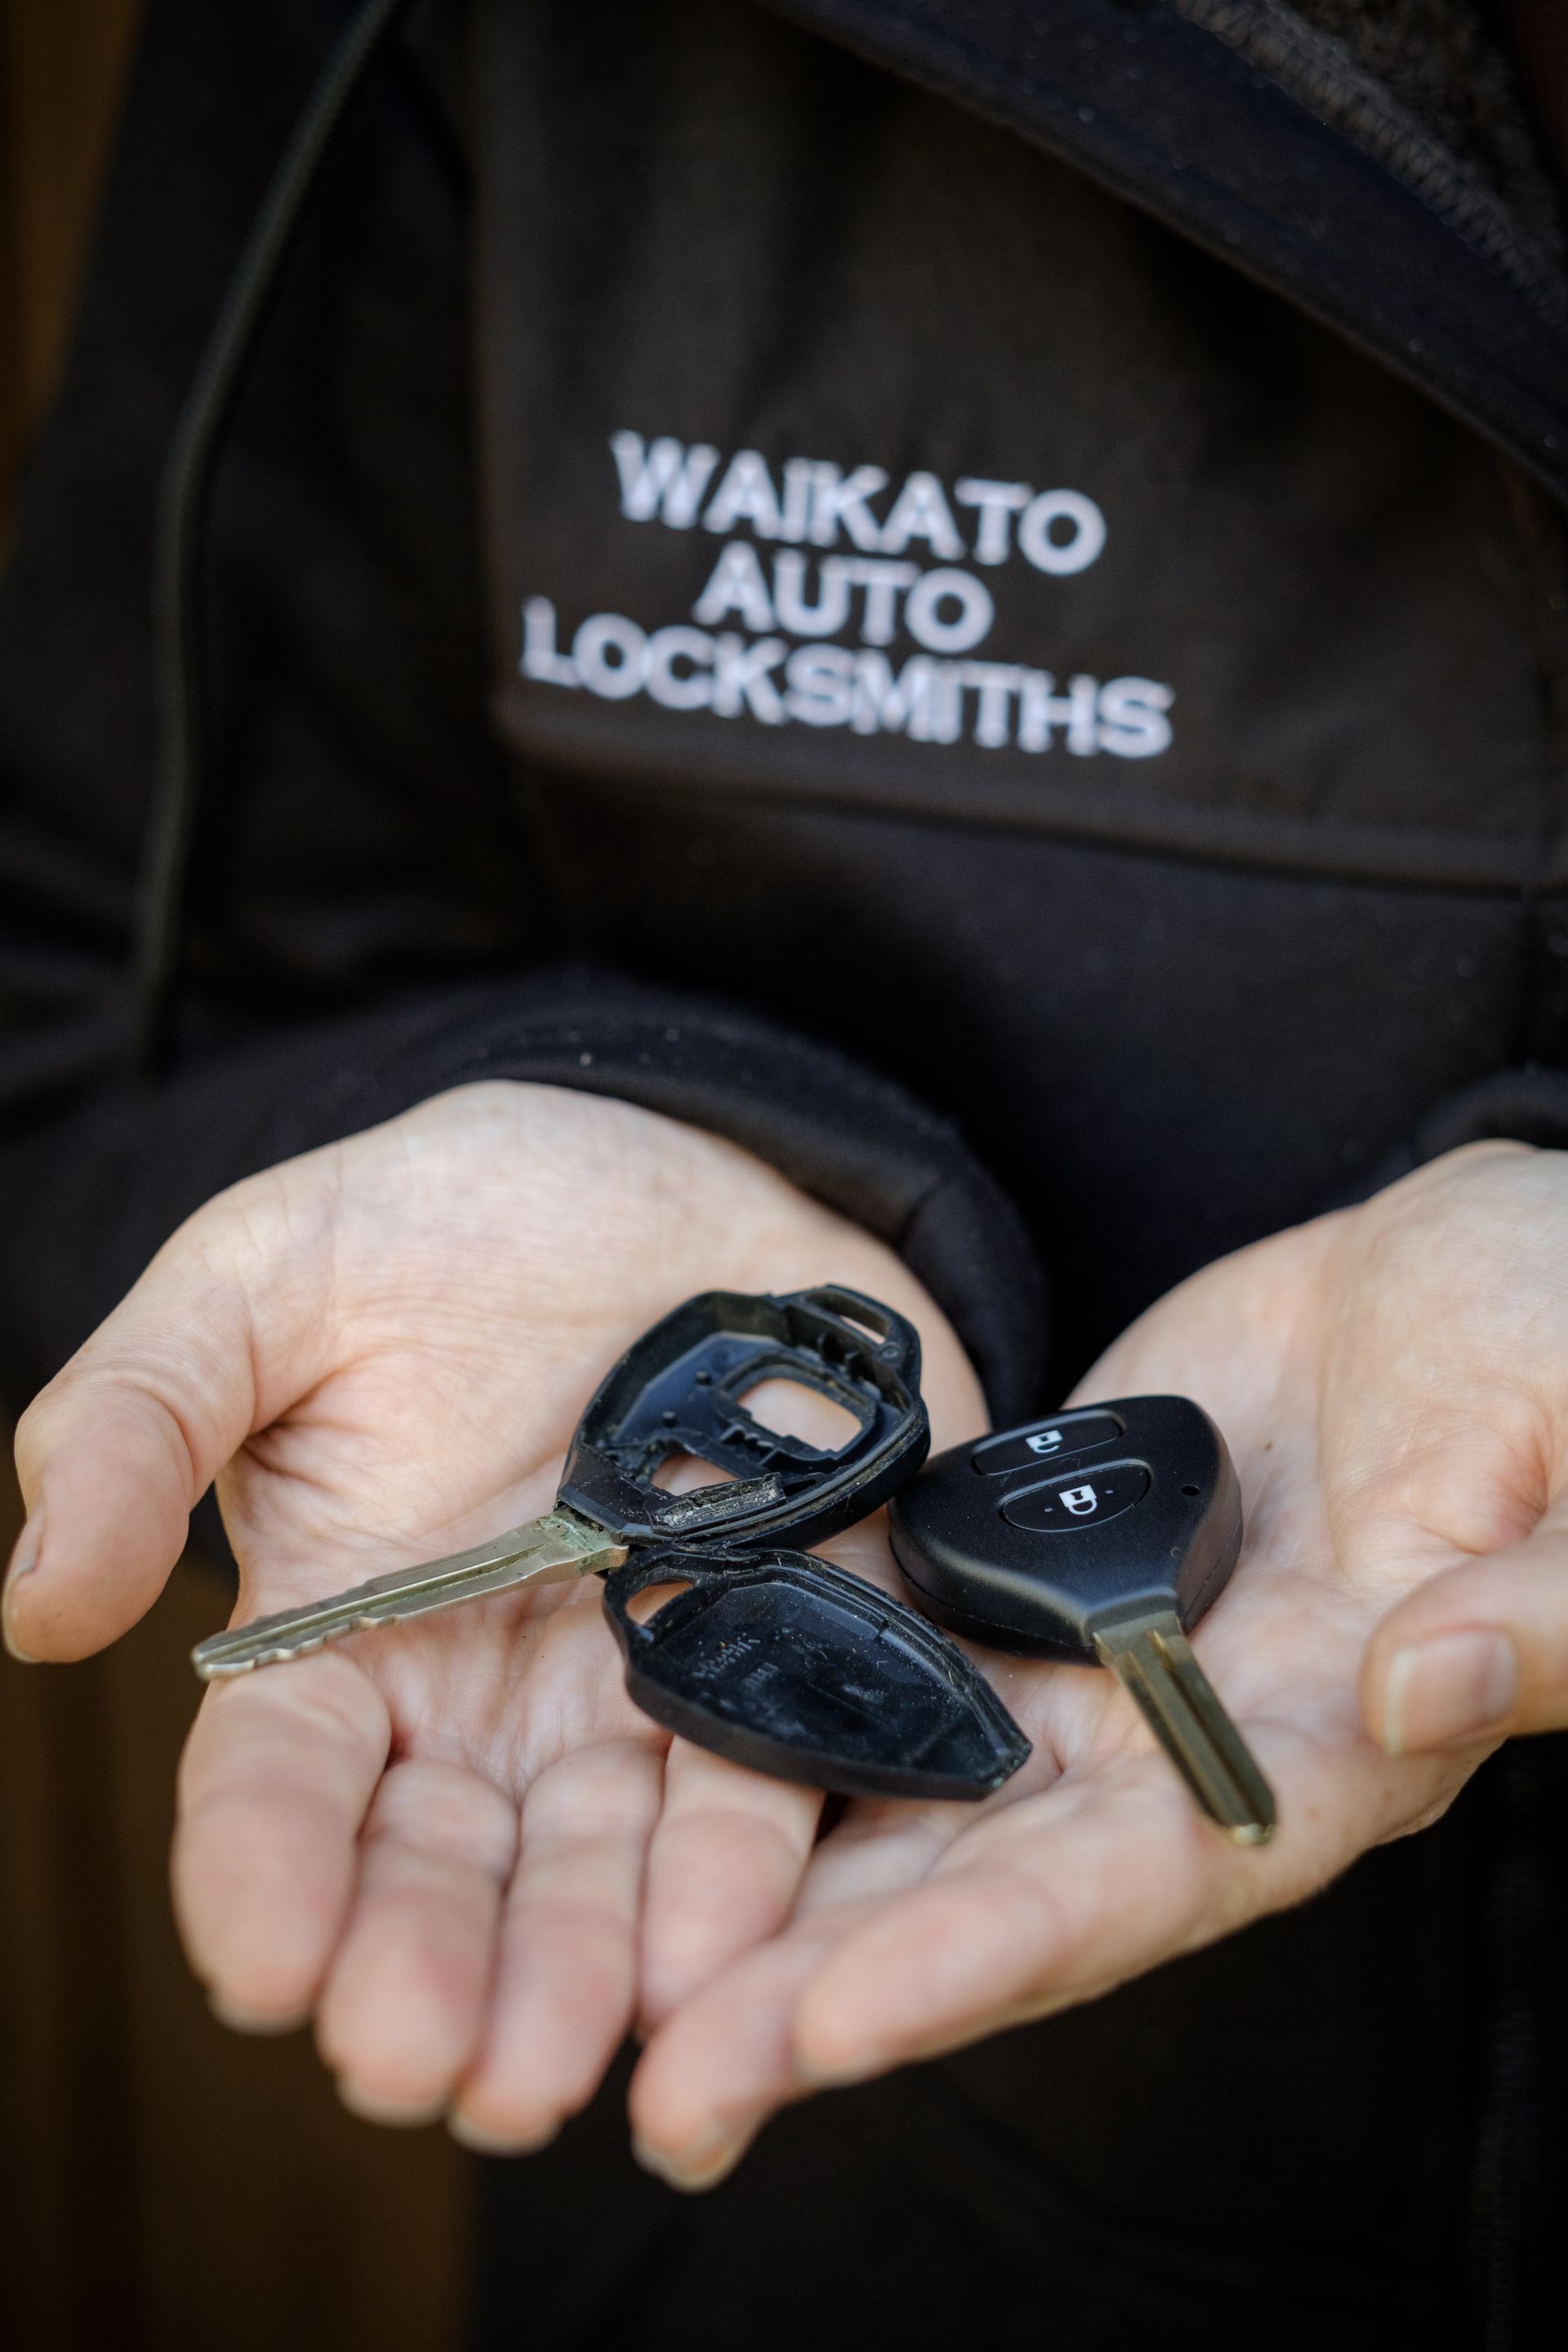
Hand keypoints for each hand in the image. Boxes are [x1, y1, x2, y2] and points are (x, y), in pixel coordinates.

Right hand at [3, 1081, 981, 2144]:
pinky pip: (776, 1773)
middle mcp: (492, 1698)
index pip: (282, 1784)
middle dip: (431, 1972)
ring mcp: (647, 1683)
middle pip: (447, 1865)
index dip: (265, 1874)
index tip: (266, 1964)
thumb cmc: (443, 1215)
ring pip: (605, 1865)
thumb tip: (37, 1611)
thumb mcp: (264, 1279)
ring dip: (581, 1974)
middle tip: (422, 2066)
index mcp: (346, 1632)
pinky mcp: (798, 1645)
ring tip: (563, 2069)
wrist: (667, 1157)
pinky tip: (728, 1955)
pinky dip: (750, 1870)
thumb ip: (138, 1420)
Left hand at [626, 1141, 1567, 2188]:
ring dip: (782, 1873)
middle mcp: (1191, 1733)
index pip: (1142, 1888)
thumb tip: (1419, 1683)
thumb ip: (1543, 1606)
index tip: (818, 2027)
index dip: (984, 1960)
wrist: (1475, 1255)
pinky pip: (905, 1628)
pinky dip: (798, 1691)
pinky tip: (669, 1736)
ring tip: (623, 1959)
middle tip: (660, 2080)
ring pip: (922, 1780)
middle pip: (991, 1882)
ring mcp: (1104, 1644)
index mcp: (1335, 1751)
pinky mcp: (1042, 1545)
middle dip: (828, 1984)